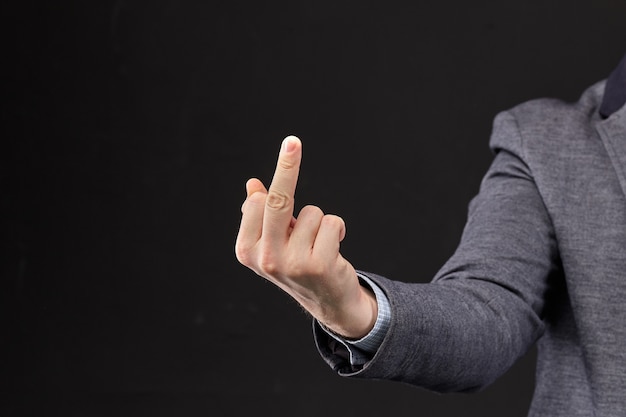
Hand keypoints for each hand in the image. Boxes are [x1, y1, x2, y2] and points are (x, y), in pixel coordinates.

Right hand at [235, 136, 376, 338]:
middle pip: (277, 201)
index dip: (280, 175)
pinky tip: (333, 249)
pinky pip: (332, 223)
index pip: (259, 202)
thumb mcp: (274, 240)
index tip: (291, 145)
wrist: (328, 302)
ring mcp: (291, 264)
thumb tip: (252, 184)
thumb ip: (262, 214)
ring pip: (313, 213)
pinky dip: (337, 229)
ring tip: (319, 244)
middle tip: (293, 141)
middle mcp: (264, 258)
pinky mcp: (319, 265)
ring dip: (321, 222)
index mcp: (246, 249)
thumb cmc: (298, 263)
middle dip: (287, 166)